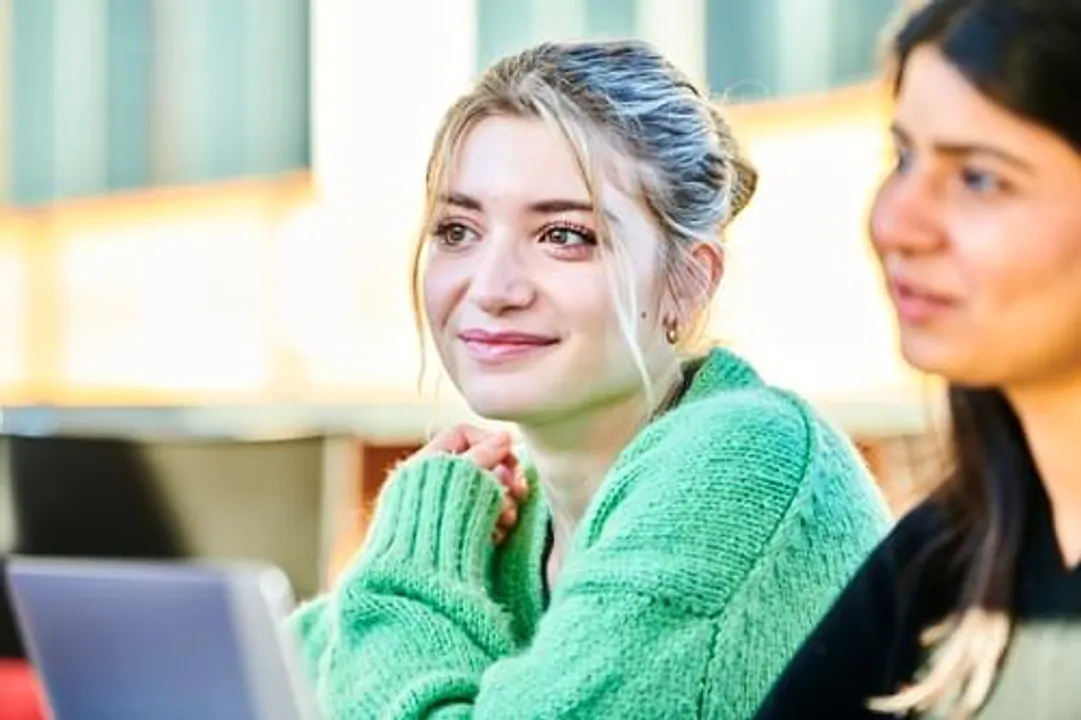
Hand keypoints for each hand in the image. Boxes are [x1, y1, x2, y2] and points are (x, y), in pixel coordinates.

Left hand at [416, 424, 528, 544]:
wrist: (417, 575)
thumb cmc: (434, 522)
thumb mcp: (460, 479)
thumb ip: (484, 455)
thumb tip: (505, 437)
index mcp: (425, 464)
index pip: (462, 435)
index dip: (490, 441)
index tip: (512, 458)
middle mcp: (432, 483)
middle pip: (478, 463)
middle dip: (504, 476)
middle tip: (520, 491)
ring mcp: (444, 508)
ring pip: (484, 492)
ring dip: (504, 501)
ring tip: (509, 519)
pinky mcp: (455, 531)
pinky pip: (482, 516)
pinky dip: (494, 521)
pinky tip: (500, 534)